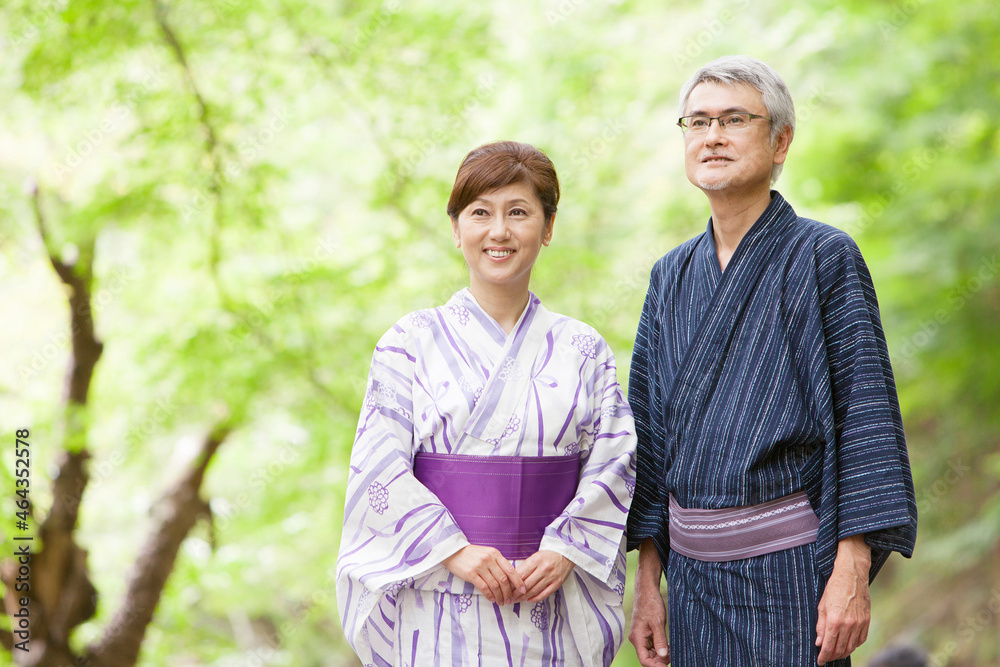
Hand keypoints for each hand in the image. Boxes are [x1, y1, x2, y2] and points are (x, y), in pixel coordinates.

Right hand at [443, 545, 525, 604]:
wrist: (453, 552)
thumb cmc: (472, 555)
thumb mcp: (487, 554)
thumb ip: (498, 563)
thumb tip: (510, 578)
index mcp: (495, 554)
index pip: (510, 570)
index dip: (518, 582)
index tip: (523, 590)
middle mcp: (489, 559)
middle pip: (503, 580)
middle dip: (508, 592)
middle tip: (510, 600)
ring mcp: (479, 566)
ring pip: (494, 585)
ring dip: (499, 596)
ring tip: (501, 602)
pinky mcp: (470, 573)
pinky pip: (483, 587)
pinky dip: (489, 595)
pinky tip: (492, 599)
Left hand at [511, 550, 574, 602]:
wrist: (566, 554)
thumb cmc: (548, 555)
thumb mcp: (535, 556)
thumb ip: (525, 566)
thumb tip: (513, 578)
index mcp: (536, 560)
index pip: (521, 574)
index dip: (512, 583)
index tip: (505, 588)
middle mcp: (543, 569)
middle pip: (526, 584)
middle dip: (515, 593)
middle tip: (508, 597)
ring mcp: (551, 577)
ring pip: (534, 590)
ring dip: (523, 597)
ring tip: (516, 600)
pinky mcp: (557, 583)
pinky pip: (545, 594)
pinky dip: (535, 599)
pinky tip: (529, 600)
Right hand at [629, 539, 669, 665]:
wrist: (647, 590)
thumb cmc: (650, 603)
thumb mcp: (657, 622)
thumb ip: (660, 640)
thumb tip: (663, 656)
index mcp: (637, 638)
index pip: (644, 660)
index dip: (655, 666)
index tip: (667, 666)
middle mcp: (637, 639)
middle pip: (648, 658)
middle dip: (660, 661)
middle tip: (673, 657)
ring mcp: (641, 637)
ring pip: (651, 653)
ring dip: (661, 655)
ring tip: (672, 651)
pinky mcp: (646, 633)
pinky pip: (652, 646)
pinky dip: (661, 648)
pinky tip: (668, 646)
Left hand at [816, 535, 870, 663]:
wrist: (852, 574)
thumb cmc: (834, 587)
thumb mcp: (822, 605)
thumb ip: (820, 625)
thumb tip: (819, 642)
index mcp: (834, 620)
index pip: (828, 646)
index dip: (823, 656)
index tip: (819, 661)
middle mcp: (848, 624)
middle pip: (840, 649)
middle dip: (832, 656)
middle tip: (826, 657)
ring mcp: (859, 623)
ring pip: (851, 647)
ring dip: (842, 652)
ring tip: (835, 653)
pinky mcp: (867, 620)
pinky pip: (861, 639)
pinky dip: (853, 645)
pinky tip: (848, 645)